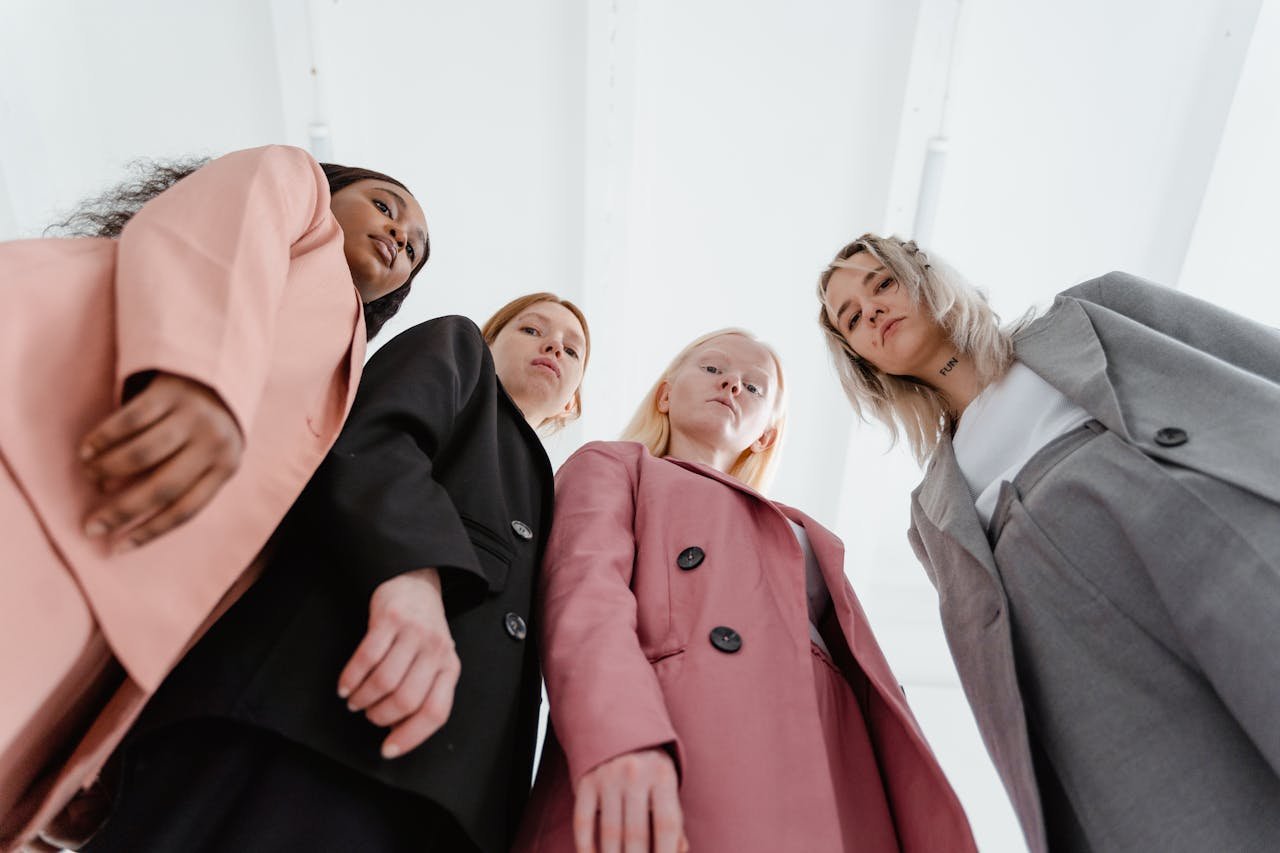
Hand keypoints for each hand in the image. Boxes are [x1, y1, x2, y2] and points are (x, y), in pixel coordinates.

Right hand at [79, 372, 243, 550]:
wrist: (216, 372)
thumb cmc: (205, 429)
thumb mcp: (209, 457)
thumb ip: (183, 483)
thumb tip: (127, 521)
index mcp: (226, 466)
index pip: (186, 509)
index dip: (149, 531)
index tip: (116, 548)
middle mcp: (213, 442)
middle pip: (161, 488)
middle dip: (121, 511)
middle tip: (90, 525)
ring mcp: (192, 415)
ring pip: (140, 454)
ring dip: (107, 471)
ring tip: (89, 476)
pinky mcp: (168, 391)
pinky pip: (128, 420)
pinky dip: (102, 439)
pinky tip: (87, 450)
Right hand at [338, 568, 460, 757]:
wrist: (415, 581)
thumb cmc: (421, 630)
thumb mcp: (433, 660)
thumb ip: (423, 691)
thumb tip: (399, 731)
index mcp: (449, 668)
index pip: (435, 712)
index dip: (411, 736)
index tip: (388, 749)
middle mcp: (435, 651)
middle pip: (407, 700)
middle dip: (381, 716)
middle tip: (368, 716)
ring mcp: (413, 633)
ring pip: (385, 681)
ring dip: (363, 699)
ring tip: (355, 701)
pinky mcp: (389, 619)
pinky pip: (367, 657)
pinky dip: (351, 678)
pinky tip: (345, 687)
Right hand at [573, 748, 687, 852]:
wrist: (617, 723)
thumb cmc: (649, 766)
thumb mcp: (667, 783)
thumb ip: (673, 819)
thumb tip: (678, 851)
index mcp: (663, 775)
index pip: (667, 825)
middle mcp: (634, 774)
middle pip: (637, 834)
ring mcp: (607, 777)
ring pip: (610, 833)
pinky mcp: (585, 781)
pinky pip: (583, 822)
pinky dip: (587, 847)